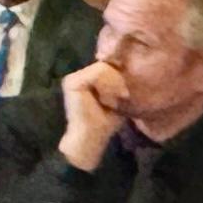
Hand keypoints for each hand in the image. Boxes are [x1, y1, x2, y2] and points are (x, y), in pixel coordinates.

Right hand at [56, 56, 129, 170]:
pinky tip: (107, 100)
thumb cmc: (106, 121)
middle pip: (107, 64)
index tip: (125, 94)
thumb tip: (130, 67)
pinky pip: (97, 73)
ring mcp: (73, 78)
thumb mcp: (118, 97)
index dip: (120, 75)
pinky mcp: (72, 82)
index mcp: (89, 78)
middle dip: (118, 81)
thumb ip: (120, 82)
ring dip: (114, 85)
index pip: (109, 65)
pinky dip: (107, 86)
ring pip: (103, 68)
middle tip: (121, 99)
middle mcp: (79, 76)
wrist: (92, 137)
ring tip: (113, 102)